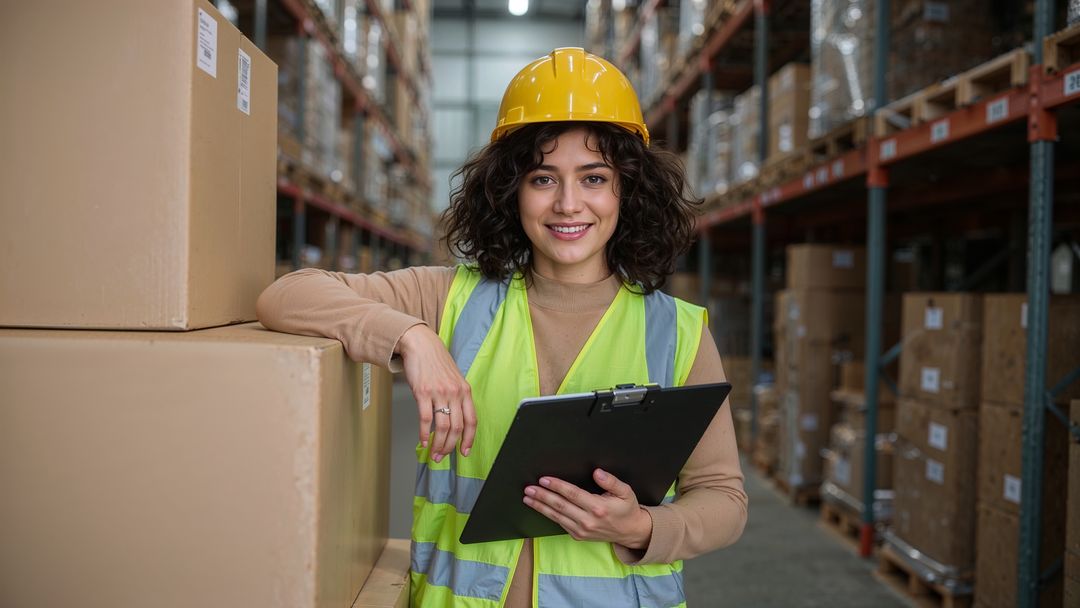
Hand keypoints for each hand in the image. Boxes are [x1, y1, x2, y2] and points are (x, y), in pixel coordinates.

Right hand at [396, 324, 476, 461]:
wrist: (421, 345)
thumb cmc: (437, 362)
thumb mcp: (454, 379)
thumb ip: (457, 398)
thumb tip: (455, 422)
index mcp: (465, 391)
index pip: (472, 421)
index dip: (469, 439)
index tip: (464, 452)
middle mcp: (455, 393)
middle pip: (456, 427)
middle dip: (450, 446)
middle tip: (443, 456)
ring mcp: (439, 393)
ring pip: (442, 427)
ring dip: (438, 444)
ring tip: (433, 453)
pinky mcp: (423, 392)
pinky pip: (425, 419)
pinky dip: (424, 433)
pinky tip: (422, 441)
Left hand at [523, 469, 652, 548]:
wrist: (630, 532)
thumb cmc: (627, 509)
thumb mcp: (626, 492)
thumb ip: (611, 481)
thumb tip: (597, 472)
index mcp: (598, 508)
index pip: (572, 494)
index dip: (557, 486)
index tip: (544, 480)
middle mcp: (588, 521)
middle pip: (560, 506)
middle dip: (543, 496)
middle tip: (529, 488)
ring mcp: (581, 530)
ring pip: (556, 516)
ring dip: (540, 506)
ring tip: (527, 498)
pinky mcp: (578, 536)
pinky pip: (560, 523)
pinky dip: (548, 515)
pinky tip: (539, 507)